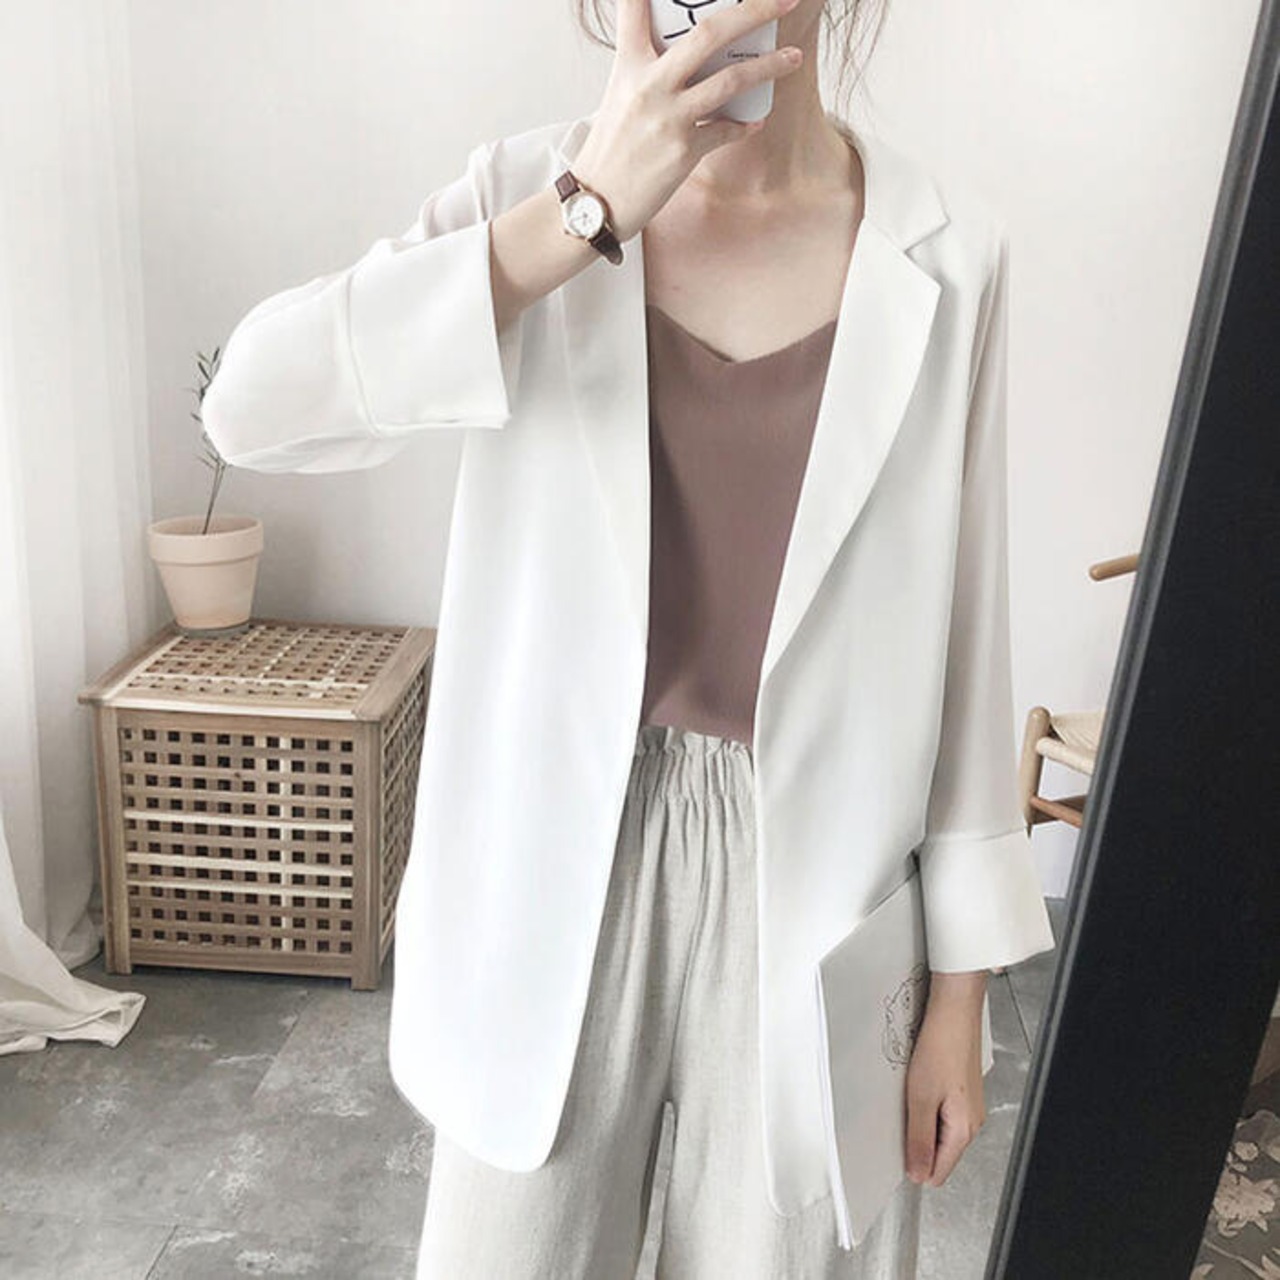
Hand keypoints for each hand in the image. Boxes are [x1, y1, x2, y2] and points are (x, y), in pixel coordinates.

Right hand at [569, 0, 805, 242]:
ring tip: (793, 58)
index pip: (635, 7)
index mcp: (629, 64)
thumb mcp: (619, 95)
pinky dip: (744, 125)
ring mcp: (669, 118)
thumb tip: (685, 52)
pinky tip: (754, 121)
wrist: (597, 201)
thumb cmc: (610, 148)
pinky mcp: (684, 152)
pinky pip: (727, 131)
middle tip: (785, 1)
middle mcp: (649, 85)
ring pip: (731, 81)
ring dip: (770, 67)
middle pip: (709, 34)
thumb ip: (647, 66)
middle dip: (754, 13)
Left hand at [904, 971, 987, 1186]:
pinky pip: (941, 1110)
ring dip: (921, 1119)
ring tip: (911, 1094)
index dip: (915, 1166)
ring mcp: (968, 1106)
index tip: (898, 1150)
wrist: (954, 1011)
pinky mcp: (961, 1090)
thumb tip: (918, 1173)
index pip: (939, 1172)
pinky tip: (918, 1083)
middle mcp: (972, 1121)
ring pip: (939, 1130)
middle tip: (901, 1114)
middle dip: (917, 1140)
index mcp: (964, 1129)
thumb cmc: (941, 1047)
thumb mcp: (921, 1098)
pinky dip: (927, 1102)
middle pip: (939, 1152)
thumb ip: (920, 1140)